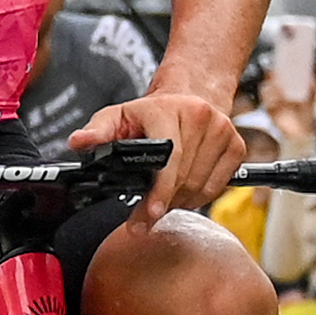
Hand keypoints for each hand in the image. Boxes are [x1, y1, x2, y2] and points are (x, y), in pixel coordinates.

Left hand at [70, 89, 252, 217]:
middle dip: (162, 203)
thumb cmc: (150, 112)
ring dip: (179, 202)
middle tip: (144, 219)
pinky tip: (182, 193)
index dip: (160, 190)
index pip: (169, 158)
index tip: (151, 213)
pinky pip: (218, 187)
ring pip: (201, 187)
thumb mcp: (118, 115)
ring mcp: (223, 132)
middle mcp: (201, 118)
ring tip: (162, 202)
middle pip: (183, 178)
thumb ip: (97, 131)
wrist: (190, 95)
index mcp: (169, 110)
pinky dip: (199, 197)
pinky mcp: (237, 147)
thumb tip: (78, 142)